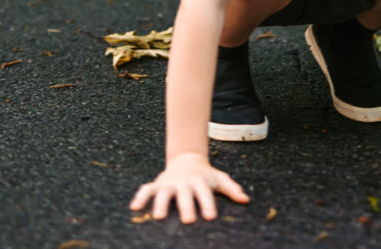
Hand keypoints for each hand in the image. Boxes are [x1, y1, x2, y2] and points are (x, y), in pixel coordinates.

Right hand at [130, 152, 249, 222]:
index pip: (205, 193)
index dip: (208, 204)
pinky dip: (140, 197)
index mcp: (199, 181)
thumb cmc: (205, 175)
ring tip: (159, 217)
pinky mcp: (157, 184)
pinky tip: (134, 208)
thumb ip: (231, 188)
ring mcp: (169, 182)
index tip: (210, 217)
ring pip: (163, 192)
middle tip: (187, 221)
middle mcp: (183, 181)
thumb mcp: (219, 178)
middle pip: (185, 194)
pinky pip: (147, 189)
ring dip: (161, 203)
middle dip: (186, 206)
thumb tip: (245, 200)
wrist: (187, 159)